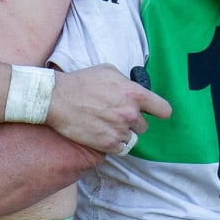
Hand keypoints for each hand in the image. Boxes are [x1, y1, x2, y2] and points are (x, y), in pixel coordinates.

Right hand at [47, 65, 170, 153]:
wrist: (56, 99)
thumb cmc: (80, 82)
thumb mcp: (108, 71)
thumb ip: (126, 82)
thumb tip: (133, 88)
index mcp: (134, 94)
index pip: (163, 110)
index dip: (158, 111)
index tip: (153, 112)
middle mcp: (130, 114)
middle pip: (143, 126)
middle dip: (132, 122)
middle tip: (114, 115)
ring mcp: (120, 130)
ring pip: (130, 138)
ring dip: (120, 133)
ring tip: (104, 124)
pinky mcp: (108, 144)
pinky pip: (120, 149)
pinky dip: (112, 144)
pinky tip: (100, 133)